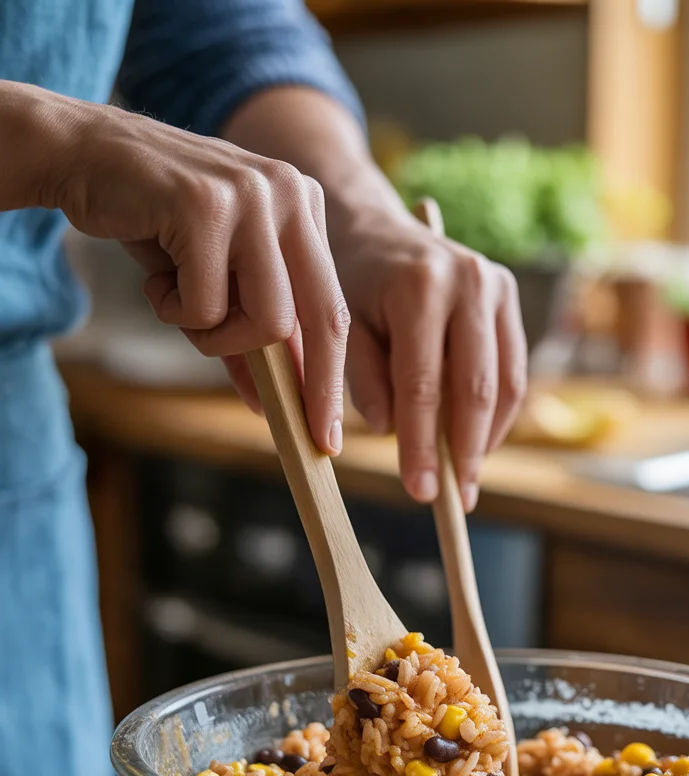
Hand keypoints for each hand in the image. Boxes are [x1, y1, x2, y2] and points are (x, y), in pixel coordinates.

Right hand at [19, 85, 347, 453]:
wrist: (83, 155)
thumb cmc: (154, 221)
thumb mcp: (216, 277)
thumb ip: (249, 329)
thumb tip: (275, 402)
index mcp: (305, 207)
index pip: (332, 307)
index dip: (332, 376)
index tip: (327, 434)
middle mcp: (292, 194)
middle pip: (320, 318)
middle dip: (308, 386)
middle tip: (296, 433)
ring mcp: (254, 195)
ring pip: (266, 321)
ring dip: (213, 335)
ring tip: (177, 303)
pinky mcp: (208, 204)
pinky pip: (207, 306)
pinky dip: (173, 309)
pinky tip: (155, 276)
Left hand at [331, 209, 527, 510]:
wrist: (373, 228)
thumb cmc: (350, 283)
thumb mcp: (342, 327)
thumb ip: (363, 378)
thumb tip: (389, 429)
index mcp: (420, 286)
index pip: (424, 384)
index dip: (422, 444)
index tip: (419, 490)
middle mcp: (468, 280)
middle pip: (476, 387)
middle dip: (463, 451)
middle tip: (452, 498)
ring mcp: (496, 285)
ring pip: (505, 382)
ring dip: (488, 439)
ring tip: (467, 480)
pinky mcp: (508, 296)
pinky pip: (514, 370)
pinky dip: (499, 414)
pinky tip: (477, 444)